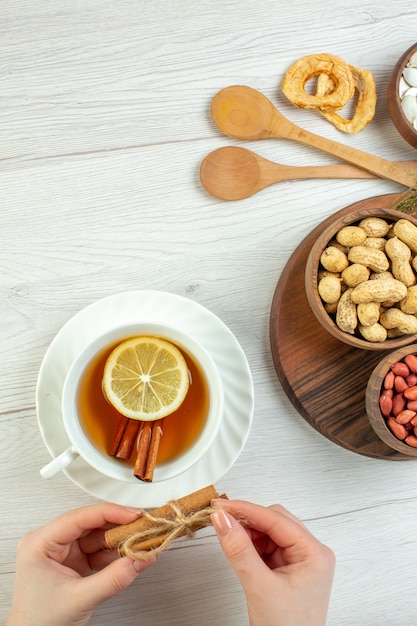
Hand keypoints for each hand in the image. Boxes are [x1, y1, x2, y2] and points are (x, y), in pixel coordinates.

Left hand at [6, 503, 154, 625]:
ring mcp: (63, 553)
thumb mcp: (78, 599)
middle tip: (141, 527)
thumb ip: (112, 579)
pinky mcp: (73, 563)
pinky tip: (129, 557)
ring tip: (140, 544)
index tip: (132, 514)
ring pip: (97, 537)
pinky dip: (115, 555)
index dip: (109, 513)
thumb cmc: (38, 623)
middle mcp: (50, 544)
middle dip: (118, 528)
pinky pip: (98, 551)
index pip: (79, 518)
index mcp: (39, 544)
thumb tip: (137, 560)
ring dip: (119, 542)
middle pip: (91, 525)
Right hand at [211, 499, 334, 625]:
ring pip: (269, 531)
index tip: (222, 506)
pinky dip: (251, 546)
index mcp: (315, 553)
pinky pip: (266, 546)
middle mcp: (311, 553)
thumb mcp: (259, 587)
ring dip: (248, 533)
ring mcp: (300, 561)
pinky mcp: (287, 568)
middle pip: (274, 520)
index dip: (246, 509)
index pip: (276, 519)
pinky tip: (240, 550)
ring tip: (231, 540)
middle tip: (222, 521)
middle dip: (248, 520)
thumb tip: (223, 520)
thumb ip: (239, 550)